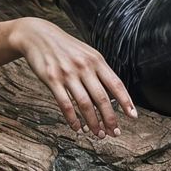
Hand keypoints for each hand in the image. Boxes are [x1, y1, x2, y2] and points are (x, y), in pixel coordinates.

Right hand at [10, 17, 136, 137]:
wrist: (38, 35)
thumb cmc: (66, 47)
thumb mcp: (87, 53)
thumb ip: (99, 71)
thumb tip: (113, 94)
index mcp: (96, 60)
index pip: (115, 84)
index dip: (126, 101)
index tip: (133, 116)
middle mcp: (84, 67)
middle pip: (101, 98)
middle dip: (110, 119)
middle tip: (114, 133)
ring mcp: (68, 74)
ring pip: (85, 104)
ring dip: (93, 122)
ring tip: (98, 134)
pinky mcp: (52, 80)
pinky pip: (65, 104)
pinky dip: (73, 119)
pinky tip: (78, 128)